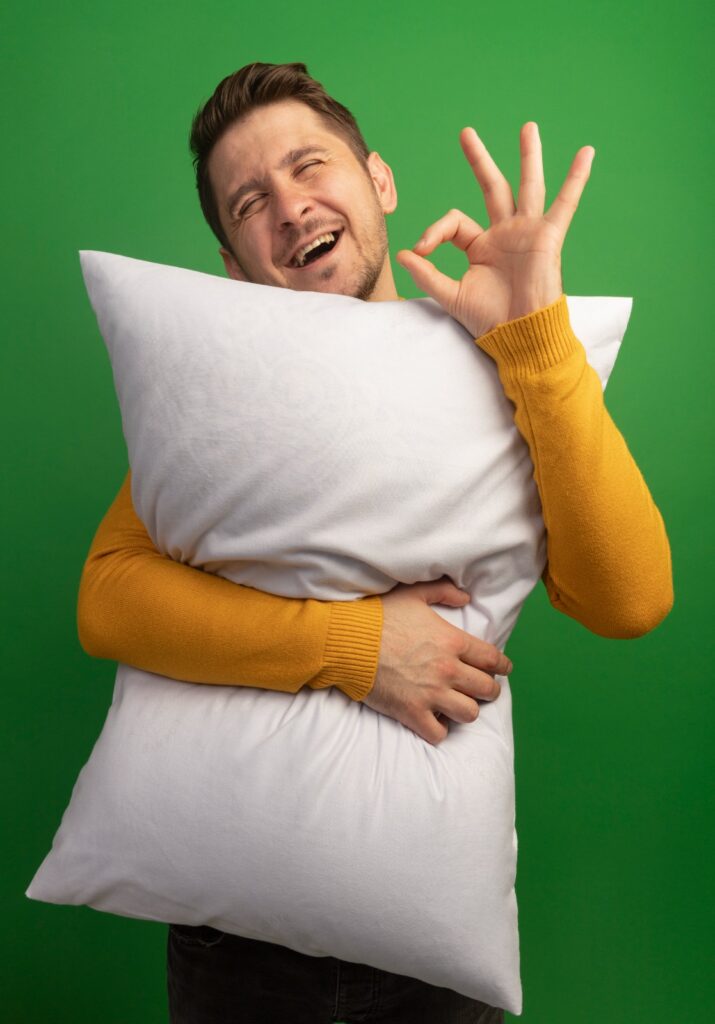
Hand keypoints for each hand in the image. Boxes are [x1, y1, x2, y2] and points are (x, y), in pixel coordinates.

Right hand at [361, 577, 512, 745]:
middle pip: (487, 689)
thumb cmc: (378, 615)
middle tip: (482, 689)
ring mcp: (431, 694)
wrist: (347, 640)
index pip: (492, 659)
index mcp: (452, 641)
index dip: (502, 666)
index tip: (503, 670)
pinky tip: (435, 720)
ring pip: (470, 713)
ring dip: (466, 710)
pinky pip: (439, 733)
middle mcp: (448, 670)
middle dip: (489, 690)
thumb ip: (443, 592)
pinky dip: (440, 729)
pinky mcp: (412, 712)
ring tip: (459, 705)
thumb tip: (466, 598)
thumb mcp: (413, 594)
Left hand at [395, 122, 594, 337]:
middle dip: (479, 161)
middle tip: (466, 132)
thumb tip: (403, 254)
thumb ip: (426, 274)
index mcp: (480, 247)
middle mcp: (504, 234)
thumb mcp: (450, 295)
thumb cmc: (488, 320)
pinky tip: (587, 153)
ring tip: (528, 127)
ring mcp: (527, 233)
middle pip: (492, 187)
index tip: (423, 249)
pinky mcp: (547, 237)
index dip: (435, 230)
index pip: (454, 222)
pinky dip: (576, 179)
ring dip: (528, 156)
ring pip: (527, 186)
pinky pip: (565, 204)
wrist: (518, 334)